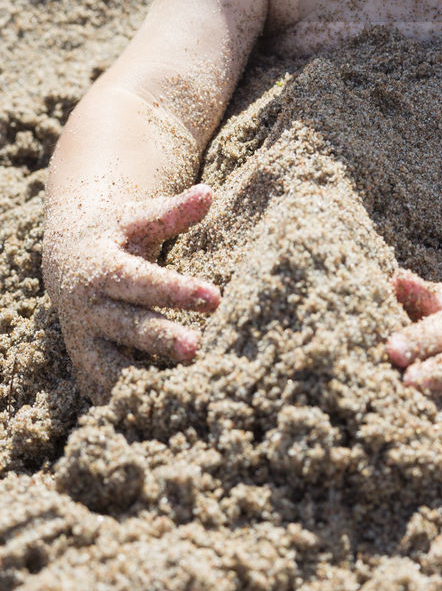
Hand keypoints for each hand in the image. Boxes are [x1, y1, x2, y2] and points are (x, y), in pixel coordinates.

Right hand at [43, 184, 220, 402]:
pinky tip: (161, 407)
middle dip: (162, 339)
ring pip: (110, 366)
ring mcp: (83, 339)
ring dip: (142, 380)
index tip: (214, 297)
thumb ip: (172, 212)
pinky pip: (104, 388)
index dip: (176, 290)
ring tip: (181, 390)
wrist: (68, 258)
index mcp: (101, 268)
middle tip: (197, 348)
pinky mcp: (85, 364)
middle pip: (127, 327)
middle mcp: (88, 307)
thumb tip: (207, 193)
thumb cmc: (117, 234)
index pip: (140, 281)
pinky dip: (127, 400)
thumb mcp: (139, 218)